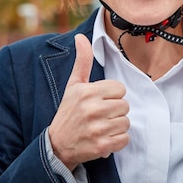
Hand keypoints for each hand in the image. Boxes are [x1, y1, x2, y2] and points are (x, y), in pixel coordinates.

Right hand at [49, 34, 129, 170]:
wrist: (57, 145)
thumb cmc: (69, 112)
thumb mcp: (73, 85)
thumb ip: (82, 61)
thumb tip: (80, 37)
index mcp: (87, 92)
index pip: (120, 89)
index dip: (112, 95)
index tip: (100, 101)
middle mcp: (92, 109)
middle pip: (125, 106)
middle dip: (115, 111)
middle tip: (100, 115)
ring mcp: (97, 129)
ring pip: (126, 122)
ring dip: (116, 126)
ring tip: (101, 127)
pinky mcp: (102, 146)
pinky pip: (125, 139)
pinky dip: (117, 140)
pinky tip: (104, 138)